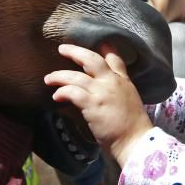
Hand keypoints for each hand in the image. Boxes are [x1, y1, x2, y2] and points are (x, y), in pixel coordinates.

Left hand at [44, 43, 153, 167]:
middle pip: (91, 59)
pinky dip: (61, 92)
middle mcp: (112, 82)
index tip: (98, 43)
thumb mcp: (130, 101)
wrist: (136, 141)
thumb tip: (101, 90)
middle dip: (75, 52)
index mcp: (124, 81)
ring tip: (48, 79)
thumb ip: (117, 91)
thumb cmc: (132, 127)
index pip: (115, 59)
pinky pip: (72, 92)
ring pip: (75, 76)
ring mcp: (102, 92)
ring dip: (59, 76)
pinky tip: (56, 96)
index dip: (106, 49)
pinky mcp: (92, 104)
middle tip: (62, 49)